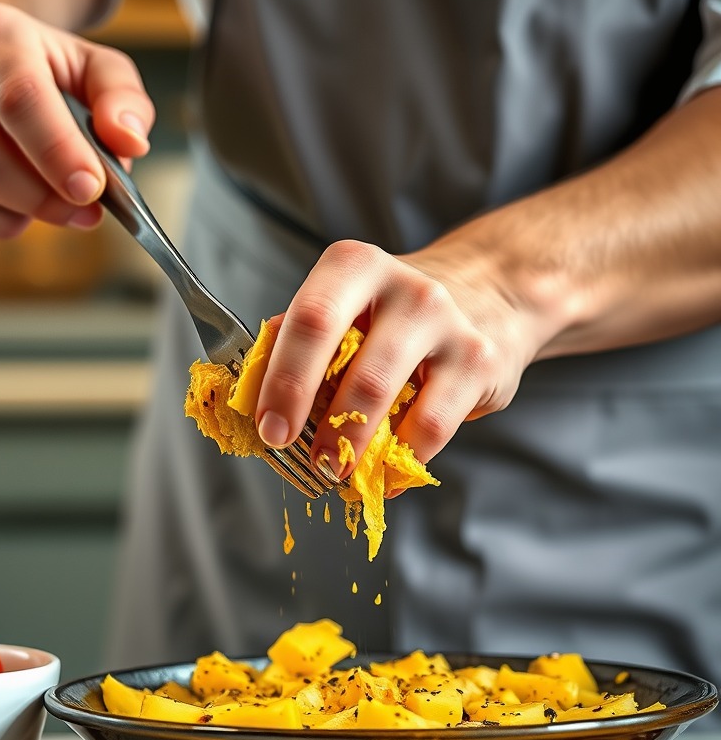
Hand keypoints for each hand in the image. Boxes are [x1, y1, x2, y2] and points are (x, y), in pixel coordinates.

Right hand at [0, 2, 154, 236]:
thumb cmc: (43, 75)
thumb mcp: (93, 69)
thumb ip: (122, 100)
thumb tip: (129, 142)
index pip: (20, 99)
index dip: (57, 153)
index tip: (91, 190)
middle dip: (43, 199)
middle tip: (84, 213)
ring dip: (17, 218)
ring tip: (52, 210)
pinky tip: (14, 207)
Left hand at [254, 218, 550, 474]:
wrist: (491, 290)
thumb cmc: (394, 308)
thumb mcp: (345, 301)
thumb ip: (297, 336)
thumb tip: (248, 389)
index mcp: (354, 267)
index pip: (309, 320)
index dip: (283, 380)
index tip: (269, 428)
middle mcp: (405, 288)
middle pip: (350, 363)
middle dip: (318, 422)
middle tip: (305, 460)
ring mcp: (447, 323)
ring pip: (389, 397)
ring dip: (354, 446)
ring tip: (337, 470)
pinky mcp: (481, 362)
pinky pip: (433, 425)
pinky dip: (402, 459)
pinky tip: (385, 472)